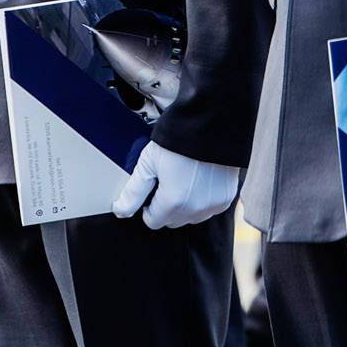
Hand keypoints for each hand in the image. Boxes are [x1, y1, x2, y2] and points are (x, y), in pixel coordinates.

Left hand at [113, 141, 240, 228]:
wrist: (211, 125)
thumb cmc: (180, 139)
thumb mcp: (149, 162)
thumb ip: (133, 191)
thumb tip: (121, 210)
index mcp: (173, 201)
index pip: (153, 222)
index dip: (149, 206)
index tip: (154, 188)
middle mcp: (195, 208)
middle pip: (172, 221)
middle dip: (166, 206)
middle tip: (168, 180)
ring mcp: (212, 205)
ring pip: (190, 218)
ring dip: (185, 206)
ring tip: (185, 178)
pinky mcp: (225, 199)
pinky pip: (208, 210)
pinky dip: (202, 200)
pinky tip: (199, 180)